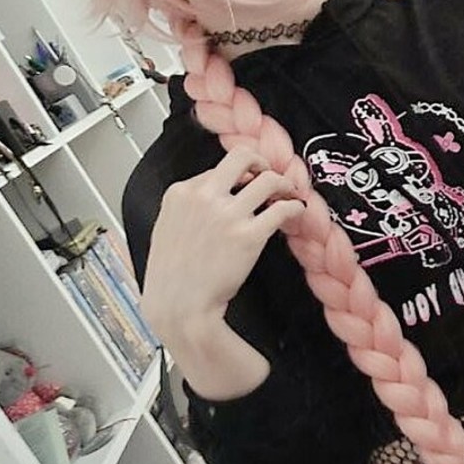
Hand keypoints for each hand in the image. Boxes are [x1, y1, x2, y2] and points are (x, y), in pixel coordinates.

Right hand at [140, 146, 304, 343]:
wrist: (179, 306)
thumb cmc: (171, 277)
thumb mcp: (166, 229)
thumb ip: (188, 208)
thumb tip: (213, 197)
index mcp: (180, 193)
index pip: (216, 170)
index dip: (234, 178)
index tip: (245, 185)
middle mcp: (204, 197)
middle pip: (242, 156)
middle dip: (261, 162)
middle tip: (270, 174)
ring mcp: (227, 214)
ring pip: (268, 179)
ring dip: (283, 184)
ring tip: (288, 194)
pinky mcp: (249, 235)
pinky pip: (282, 209)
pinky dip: (295, 207)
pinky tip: (297, 212)